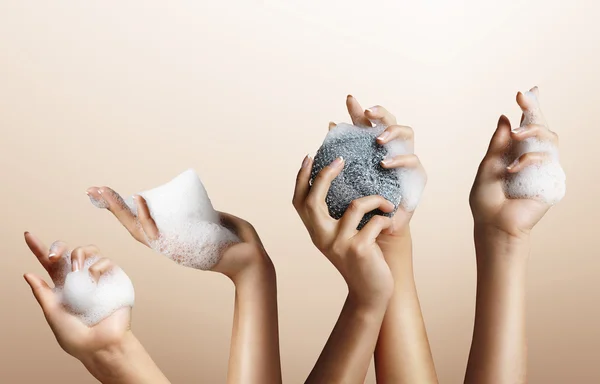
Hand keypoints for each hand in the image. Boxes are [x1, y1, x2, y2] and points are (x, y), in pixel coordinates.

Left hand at [22, 232, 131, 361]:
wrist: (101, 343)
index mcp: (62, 286)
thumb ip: (42, 293)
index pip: (49, 264)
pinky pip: (105, 261)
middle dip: (59, 247)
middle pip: (68, 252)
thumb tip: (27, 273)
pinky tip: (94, 279)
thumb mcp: (52, 313)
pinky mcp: (113, 277)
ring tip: (77, 271)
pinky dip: (98, 266)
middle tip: (54, 257)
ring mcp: (97, 276)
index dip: (38, 249)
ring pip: (88, 250)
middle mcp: (79, 278)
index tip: (27, 235)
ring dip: (79, 255)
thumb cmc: (76, 335)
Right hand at [85, 188, 271, 281]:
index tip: (107, 194)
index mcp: (174, 237)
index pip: (143, 222)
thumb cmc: (236, 241)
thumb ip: (199, 212)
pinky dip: (146, 217)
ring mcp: (173, 248)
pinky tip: (137, 198)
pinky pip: (158, 233)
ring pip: (139, 229)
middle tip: (92, 190)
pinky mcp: (182, 249)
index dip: (124, 209)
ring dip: (120, 209)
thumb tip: (191, 203)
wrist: (252, 259)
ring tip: (103, 192)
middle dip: (112, 207)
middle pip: (132, 225)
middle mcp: (169, 244)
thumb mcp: (214, 220)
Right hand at [293, 154, 394, 306]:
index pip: (299, 201)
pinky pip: (375, 221)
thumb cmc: (361, 260)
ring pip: (355, 206)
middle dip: (324, 175)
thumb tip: (340, 183)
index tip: (309, 157)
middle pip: (312, 200)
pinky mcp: (359, 250)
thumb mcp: (343, 237)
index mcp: (316, 232)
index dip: (301, 178)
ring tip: (387, 203)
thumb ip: (337, 217)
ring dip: (375, 200)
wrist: (371, 293)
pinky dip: (386, 219)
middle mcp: (322, 238)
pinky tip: (391, 225)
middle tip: (340, 159)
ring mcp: (339, 244)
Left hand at [343, 95, 426, 246]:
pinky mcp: (416, 174)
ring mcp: (405, 159)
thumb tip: (331, 125)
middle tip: (367, 111)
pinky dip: (398, 159)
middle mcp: (391, 148)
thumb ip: (342, 153)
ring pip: (407, 132)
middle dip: (380, 113)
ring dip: (392, 132)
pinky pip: (412, 160)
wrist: (377, 229)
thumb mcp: (348, 177)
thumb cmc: (362, 202)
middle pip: (390, 120)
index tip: (349, 99)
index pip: (368, 122)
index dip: (359, 110)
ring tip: (378, 140)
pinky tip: (384, 164)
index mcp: (373, 146)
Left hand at [469, 87, 560, 239]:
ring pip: (549, 137)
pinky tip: (513, 168)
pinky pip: (546, 158)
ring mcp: (543, 168)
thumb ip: (498, 143)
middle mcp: (531, 158)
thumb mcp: (488, 166)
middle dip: (534, 109)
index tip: (523, 93)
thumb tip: (504, 117)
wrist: (494, 224)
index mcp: (515, 154)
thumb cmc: (487, 200)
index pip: (525, 127)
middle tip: (522, 97)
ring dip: (532, 130)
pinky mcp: (551, 179)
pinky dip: (528, 159)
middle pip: (541, 127)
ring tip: (516, 134)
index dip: (529, 109)